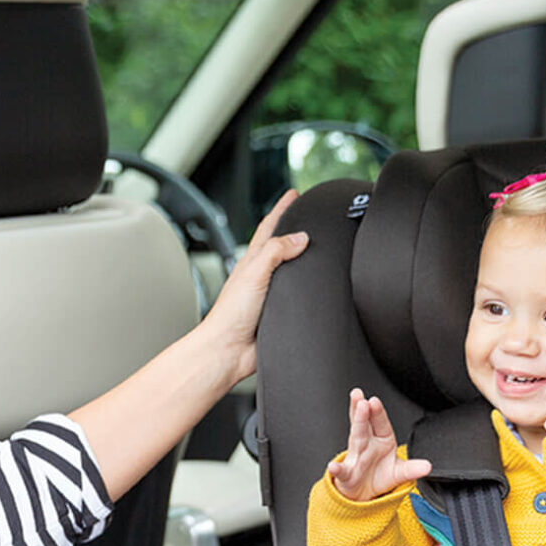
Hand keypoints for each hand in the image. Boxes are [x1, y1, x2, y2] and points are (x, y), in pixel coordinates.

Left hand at [199, 190, 307, 382]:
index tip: (293, 194)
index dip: (281, 210)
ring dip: (302, 260)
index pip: (269, 228)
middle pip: (281, 247)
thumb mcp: (254, 273)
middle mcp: (262, 277)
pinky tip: (316, 290)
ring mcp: (271, 296)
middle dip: (295, 230)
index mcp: (252, 262)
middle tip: (308, 215)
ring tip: (317, 247)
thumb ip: (275, 252)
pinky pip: (298, 298)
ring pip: (291, 272)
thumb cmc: (231, 315)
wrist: (229, 351)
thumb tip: (300, 237)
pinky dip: (308, 291)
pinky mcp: (280, 316)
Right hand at [328, 388, 431, 500]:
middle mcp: (366, 443)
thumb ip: (412, 469)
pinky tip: (333, 466)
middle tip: (361, 399)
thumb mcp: (399, 472)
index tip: (374, 401)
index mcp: (382, 439)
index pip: (380, 422)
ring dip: (355, 425)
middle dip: (363, 412)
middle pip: (364, 425)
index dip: (377, 412)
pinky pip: (341, 470)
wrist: (364, 491)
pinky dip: (337, 469)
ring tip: (354, 411)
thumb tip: (428, 466)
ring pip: (354, 439)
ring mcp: (355, 456)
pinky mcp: (346, 473)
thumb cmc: (380, 474)